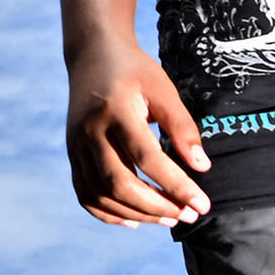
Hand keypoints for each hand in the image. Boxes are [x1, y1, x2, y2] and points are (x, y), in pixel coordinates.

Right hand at [70, 53, 212, 226]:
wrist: (93, 54)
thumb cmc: (135, 71)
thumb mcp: (163, 89)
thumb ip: (182, 127)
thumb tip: (202, 167)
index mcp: (115, 110)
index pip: (147, 158)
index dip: (176, 185)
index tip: (202, 204)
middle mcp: (90, 131)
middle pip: (119, 183)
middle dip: (157, 206)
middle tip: (189, 216)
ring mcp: (76, 145)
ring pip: (102, 194)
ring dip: (138, 213)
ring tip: (170, 218)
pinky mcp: (72, 154)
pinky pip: (85, 194)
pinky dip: (109, 213)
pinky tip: (135, 219)